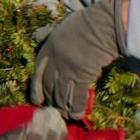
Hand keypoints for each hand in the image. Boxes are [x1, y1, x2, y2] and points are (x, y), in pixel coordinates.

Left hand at [30, 0, 125, 119]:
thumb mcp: (60, 25)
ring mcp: (67, 70)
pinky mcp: (82, 76)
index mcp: (48, 50)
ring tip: (64, 117)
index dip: (36, 89)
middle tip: (51, 112)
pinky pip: (76, 97)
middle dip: (49, 101)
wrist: (103, 25)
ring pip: (61, 94)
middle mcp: (54, 62)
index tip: (36, 100)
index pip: (38, 74)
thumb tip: (35, 37)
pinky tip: (77, 115)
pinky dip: (76, 107)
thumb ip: (47, 33)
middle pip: (49, 87)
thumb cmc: (84, 23)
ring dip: (62, 107)